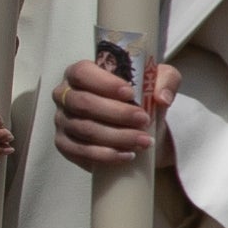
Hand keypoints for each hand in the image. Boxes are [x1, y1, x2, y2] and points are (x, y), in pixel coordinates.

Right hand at [52, 56, 181, 169]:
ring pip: (85, 129)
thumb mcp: (158, 80)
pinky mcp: (64, 144)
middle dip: (117, 113)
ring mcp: (61, 120)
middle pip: (84, 103)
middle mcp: (64, 95)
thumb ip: (165, 81)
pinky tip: (126, 155)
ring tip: (144, 141)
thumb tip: (161, 98)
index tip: (130, 93)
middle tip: (144, 120)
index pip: (83, 73)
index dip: (104, 83)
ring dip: (117, 137)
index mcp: (79, 73)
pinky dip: (104, 155)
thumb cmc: (139, 97)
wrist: (134, 125)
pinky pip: (79, 151)